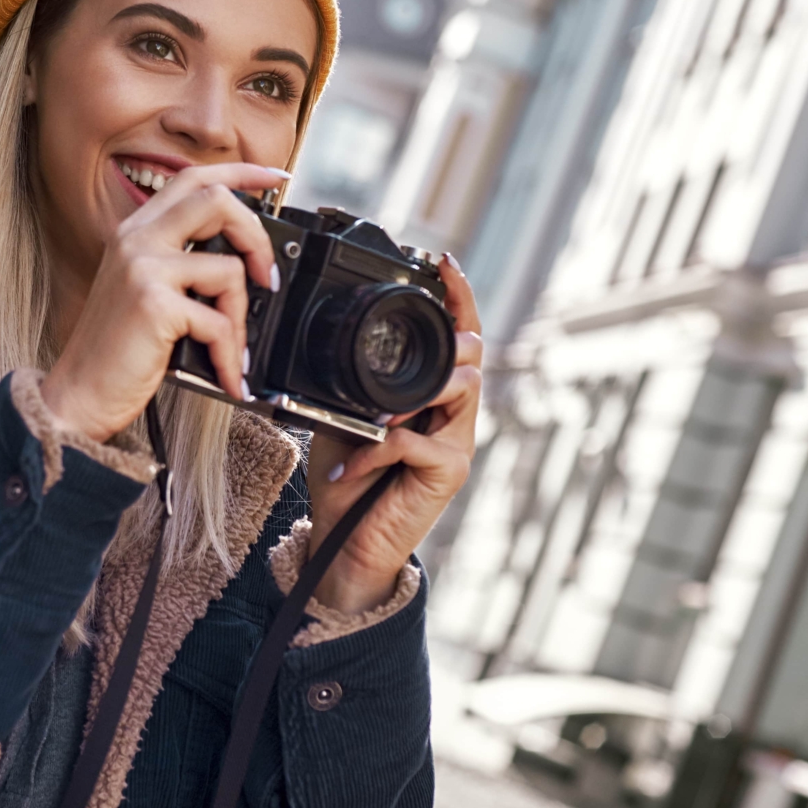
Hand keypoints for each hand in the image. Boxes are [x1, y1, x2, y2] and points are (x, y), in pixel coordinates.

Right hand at [41, 163, 287, 442]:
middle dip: (256, 236)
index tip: (274, 176)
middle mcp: (135, 240)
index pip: (192, 178)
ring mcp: (142, 267)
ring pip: (228, 268)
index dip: (240, 172)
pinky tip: (228, 374)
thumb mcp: (145, 292)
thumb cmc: (116, 352)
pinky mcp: (153, 303)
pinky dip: (232, 355)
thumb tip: (242, 260)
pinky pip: (219, 321)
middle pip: (215, 199)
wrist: (80, 394)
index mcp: (134, 232)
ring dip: (242, 317)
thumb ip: (180, 265)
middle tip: (266, 275)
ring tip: (233, 348)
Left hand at [305, 254, 482, 613]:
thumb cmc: (348, 482)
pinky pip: (415, 441)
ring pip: (460, 387)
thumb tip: (334, 347)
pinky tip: (352, 464)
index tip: (443, 261)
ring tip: (376, 416)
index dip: (458, 296)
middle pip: (473, 354)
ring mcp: (457, 443)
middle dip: (445, 342)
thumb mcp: (345, 418)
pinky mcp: (448, 472)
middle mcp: (455, 415)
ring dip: (413, 392)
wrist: (345, 546)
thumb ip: (355, 385)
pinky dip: (377, 448)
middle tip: (405, 350)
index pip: (458, 336)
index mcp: (434, 396)